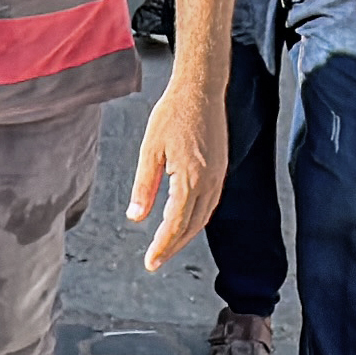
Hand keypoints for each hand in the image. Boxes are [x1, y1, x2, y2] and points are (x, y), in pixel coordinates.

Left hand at [128, 85, 226, 271]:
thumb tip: (135, 216)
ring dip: (185, 235)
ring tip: (166, 247)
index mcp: (190, 180)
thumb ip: (144, 186)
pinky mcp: (220, 171)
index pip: (176, 224)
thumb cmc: (172, 115)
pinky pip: (209, 204)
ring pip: (203, 218)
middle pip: (192, 226)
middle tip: (155, 261)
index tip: (151, 262)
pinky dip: (195, 219)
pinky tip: (183, 221)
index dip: (163, 246)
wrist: (200, 91)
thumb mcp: (150, 150)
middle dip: (173, 246)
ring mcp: (218, 178)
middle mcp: (209, 183)